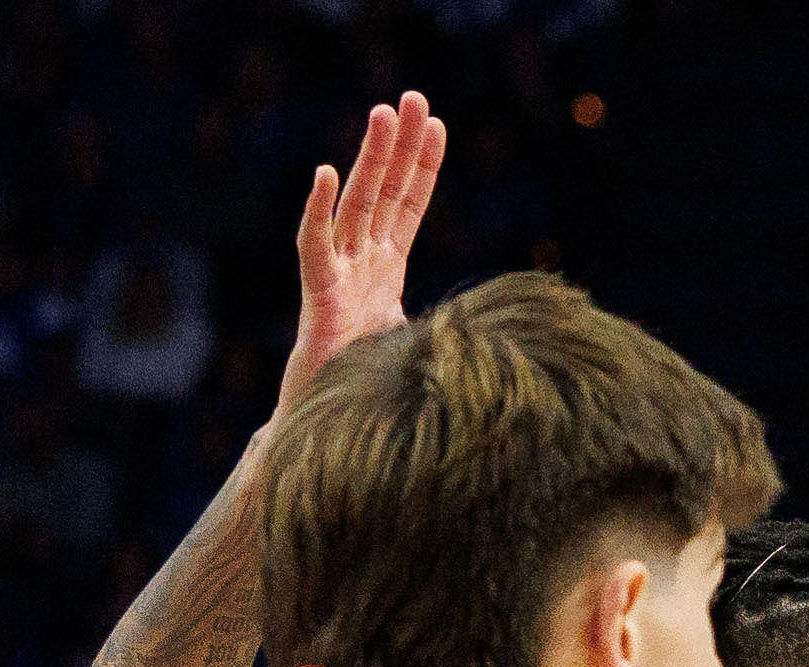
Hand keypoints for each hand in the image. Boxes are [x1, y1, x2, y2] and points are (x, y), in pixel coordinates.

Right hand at [275, 95, 446, 420]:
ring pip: (355, 205)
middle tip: (412, 96)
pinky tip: (324, 174)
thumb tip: (495, 329)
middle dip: (397, 144)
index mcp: (385, 270)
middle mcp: (361, 264)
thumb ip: (448, 327)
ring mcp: (338, 275)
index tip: (438, 124)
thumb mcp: (419, 347)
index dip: (423, 166)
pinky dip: (316, 211)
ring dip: (367, 159)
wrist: (329, 427)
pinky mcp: (317, 296)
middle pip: (383, 192)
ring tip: (381, 114)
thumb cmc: (369, 390)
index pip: (408, 206)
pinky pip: (313, 246)